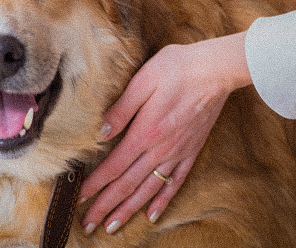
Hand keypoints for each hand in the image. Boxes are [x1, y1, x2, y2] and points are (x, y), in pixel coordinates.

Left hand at [78, 32, 250, 235]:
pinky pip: (175, 182)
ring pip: (149, 189)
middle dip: (106, 205)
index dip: (96, 184)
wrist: (215, 69)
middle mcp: (161, 149)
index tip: (79, 197)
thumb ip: (121, 109)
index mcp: (145, 132)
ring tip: (112, 226)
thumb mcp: (142, 81)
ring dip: (129, 209)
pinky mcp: (192, 150)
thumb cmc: (177, 68)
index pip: (114, 166)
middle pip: (128, 184)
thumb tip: (100, 133)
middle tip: (88, 224)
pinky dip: (162, 200)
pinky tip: (152, 214)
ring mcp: (178, 152)